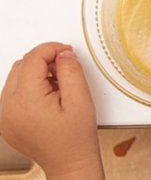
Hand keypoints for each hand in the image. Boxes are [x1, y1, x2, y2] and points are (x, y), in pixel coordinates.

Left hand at [0, 43, 103, 178]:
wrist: (69, 162)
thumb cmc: (75, 138)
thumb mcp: (81, 99)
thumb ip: (71, 71)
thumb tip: (63, 54)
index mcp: (25, 101)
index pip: (32, 59)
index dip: (52, 49)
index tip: (67, 52)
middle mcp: (7, 108)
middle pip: (21, 65)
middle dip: (44, 62)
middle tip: (65, 71)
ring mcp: (4, 116)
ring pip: (16, 77)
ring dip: (36, 74)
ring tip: (57, 88)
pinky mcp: (5, 120)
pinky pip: (13, 92)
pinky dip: (29, 88)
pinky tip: (47, 98)